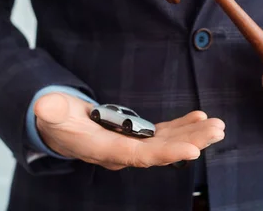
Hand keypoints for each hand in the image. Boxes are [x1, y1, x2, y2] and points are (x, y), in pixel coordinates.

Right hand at [34, 93, 224, 169]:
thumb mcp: (51, 112)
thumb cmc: (55, 119)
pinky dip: (183, 126)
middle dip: (191, 142)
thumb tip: (45, 106)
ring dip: (193, 134)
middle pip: (162, 151)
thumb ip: (52, 111)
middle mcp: (123, 152)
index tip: (192, 150)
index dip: (166, 154)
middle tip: (217, 131)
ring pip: (167, 142)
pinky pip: (164, 133)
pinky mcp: (137, 135)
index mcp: (105, 150)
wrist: (60, 126)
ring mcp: (133, 144)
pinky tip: (201, 118)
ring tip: (218, 126)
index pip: (139, 156)